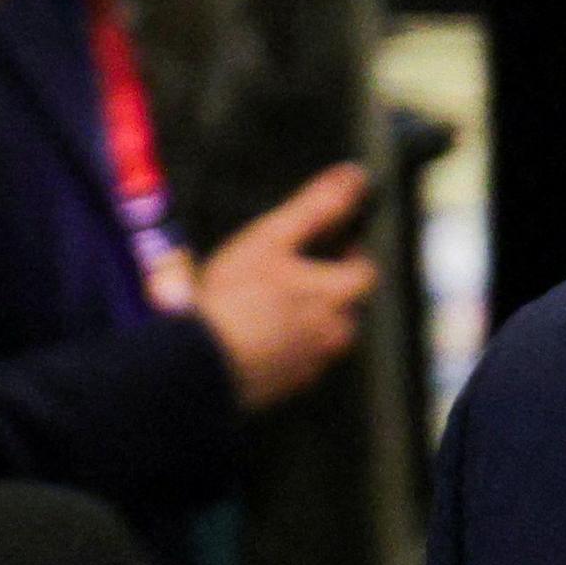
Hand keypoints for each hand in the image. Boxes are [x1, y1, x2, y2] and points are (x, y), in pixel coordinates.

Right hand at [193, 163, 381, 409]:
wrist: (199, 365)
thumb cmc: (236, 298)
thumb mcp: (273, 238)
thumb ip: (316, 206)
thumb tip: (353, 176)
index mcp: (336, 295)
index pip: (366, 272)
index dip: (352, 255)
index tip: (336, 246)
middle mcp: (333, 334)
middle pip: (346, 307)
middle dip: (329, 289)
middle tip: (295, 274)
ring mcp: (310, 365)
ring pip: (321, 337)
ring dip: (305, 321)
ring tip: (269, 306)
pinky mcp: (285, 388)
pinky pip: (295, 362)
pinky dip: (283, 348)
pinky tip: (253, 337)